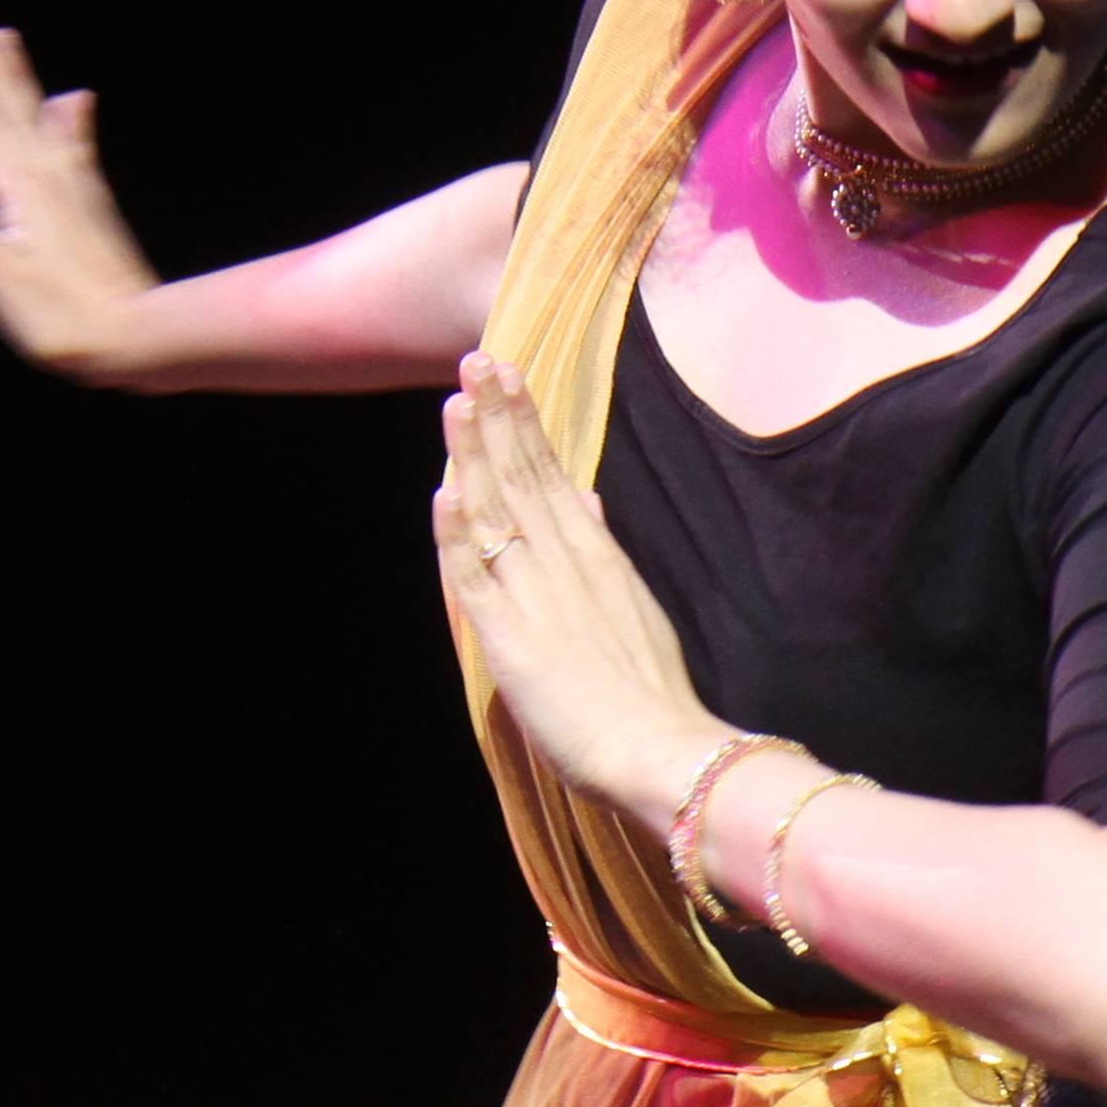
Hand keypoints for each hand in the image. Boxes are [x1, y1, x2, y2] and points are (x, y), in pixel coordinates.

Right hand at [0, 6, 165, 377]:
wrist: (136, 337)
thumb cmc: (59, 317)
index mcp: (14, 190)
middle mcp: (44, 176)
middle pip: (5, 106)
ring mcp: (71, 188)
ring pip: (35, 117)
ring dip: (18, 78)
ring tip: (7, 37)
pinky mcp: (89, 206)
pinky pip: (73, 148)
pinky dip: (69, 122)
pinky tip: (75, 99)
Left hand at [435, 351, 717, 817]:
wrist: (662, 750)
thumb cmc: (653, 698)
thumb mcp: (637, 609)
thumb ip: (606, 552)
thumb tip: (588, 497)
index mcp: (596, 559)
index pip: (552, 476)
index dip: (524, 425)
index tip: (507, 377)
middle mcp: (564, 566)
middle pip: (522, 477)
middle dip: (498, 415)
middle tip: (478, 357)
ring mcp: (536, 597)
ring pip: (496, 512)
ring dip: (473, 454)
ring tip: (458, 399)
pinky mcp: (511, 638)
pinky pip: (474, 577)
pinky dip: (456, 534)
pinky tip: (444, 490)